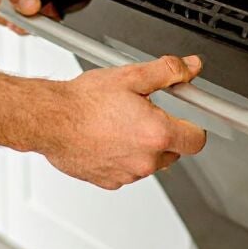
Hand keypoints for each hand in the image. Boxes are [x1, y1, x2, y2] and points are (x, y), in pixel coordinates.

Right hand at [37, 55, 208, 189]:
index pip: (197, 139)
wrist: (50, 120)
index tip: (185, 116)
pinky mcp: (110, 182)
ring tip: (119, 123)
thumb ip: (168, 71)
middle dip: (165, 133)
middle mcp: (146, 160)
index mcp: (157, 133)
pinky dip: (122, 156)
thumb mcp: (131, 76)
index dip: (193, 125)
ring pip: (150, 162)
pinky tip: (107, 137)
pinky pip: (128, 170)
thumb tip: (190, 67)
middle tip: (144, 112)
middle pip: (174, 151)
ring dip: (142, 146)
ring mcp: (128, 174)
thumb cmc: (84, 101)